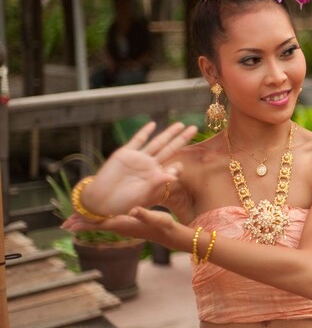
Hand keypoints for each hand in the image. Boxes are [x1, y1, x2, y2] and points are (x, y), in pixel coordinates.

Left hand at [62, 207, 178, 243]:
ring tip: (73, 222)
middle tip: (63, 225)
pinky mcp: (126, 225)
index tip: (70, 225)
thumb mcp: (156, 218)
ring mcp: (122, 227)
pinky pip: (106, 223)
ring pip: (100, 225)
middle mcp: (120, 227)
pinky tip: (94, 217)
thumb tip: (133, 210)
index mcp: (123, 224)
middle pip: (95, 226)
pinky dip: (96, 221)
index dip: (84, 224)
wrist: (169, 235)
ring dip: (87, 223)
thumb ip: (144, 213)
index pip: (99, 224)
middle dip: (80, 225)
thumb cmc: (163, 225)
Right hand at [80, 122, 194, 216]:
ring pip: (157, 142)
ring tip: (180, 124)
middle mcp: (149, 165)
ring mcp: (138, 158)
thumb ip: (158, 183)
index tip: (183, 164)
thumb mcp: (143, 195)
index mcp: (156, 177)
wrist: (101, 201)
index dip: (179, 165)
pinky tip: (153, 124)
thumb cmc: (123, 203)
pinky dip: (144, 132)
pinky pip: (137, 140)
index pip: (173, 167)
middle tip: (194, 128)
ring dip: (168, 133)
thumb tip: (174, 174)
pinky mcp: (125, 153)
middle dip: (181, 139)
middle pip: (169, 148)